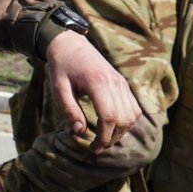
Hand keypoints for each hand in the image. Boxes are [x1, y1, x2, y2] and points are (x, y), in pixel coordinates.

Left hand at [44, 30, 139, 151]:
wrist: (70, 43)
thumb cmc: (61, 66)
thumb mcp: (58, 88)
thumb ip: (69, 110)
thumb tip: (79, 132)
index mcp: (98, 83)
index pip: (109, 117)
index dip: (104, 136)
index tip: (94, 148)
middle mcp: (115, 83)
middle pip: (124, 119)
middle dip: (112, 137)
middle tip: (97, 147)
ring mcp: (121, 82)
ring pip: (132, 115)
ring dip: (122, 131)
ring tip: (105, 139)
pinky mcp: (123, 83)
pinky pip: (134, 107)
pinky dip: (128, 120)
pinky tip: (113, 127)